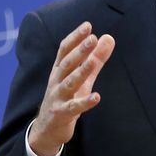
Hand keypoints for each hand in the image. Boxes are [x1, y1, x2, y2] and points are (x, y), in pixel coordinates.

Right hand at [28, 21, 114, 155]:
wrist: (46, 129)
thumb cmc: (66, 98)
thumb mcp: (82, 78)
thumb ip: (96, 59)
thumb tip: (108, 38)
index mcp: (59, 70)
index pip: (64, 50)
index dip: (75, 38)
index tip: (88, 26)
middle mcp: (56, 81)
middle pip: (67, 63)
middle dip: (79, 50)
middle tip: (92, 38)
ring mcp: (57, 98)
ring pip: (69, 83)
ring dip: (81, 71)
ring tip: (93, 61)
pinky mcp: (61, 114)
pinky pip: (74, 107)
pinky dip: (85, 102)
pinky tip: (97, 97)